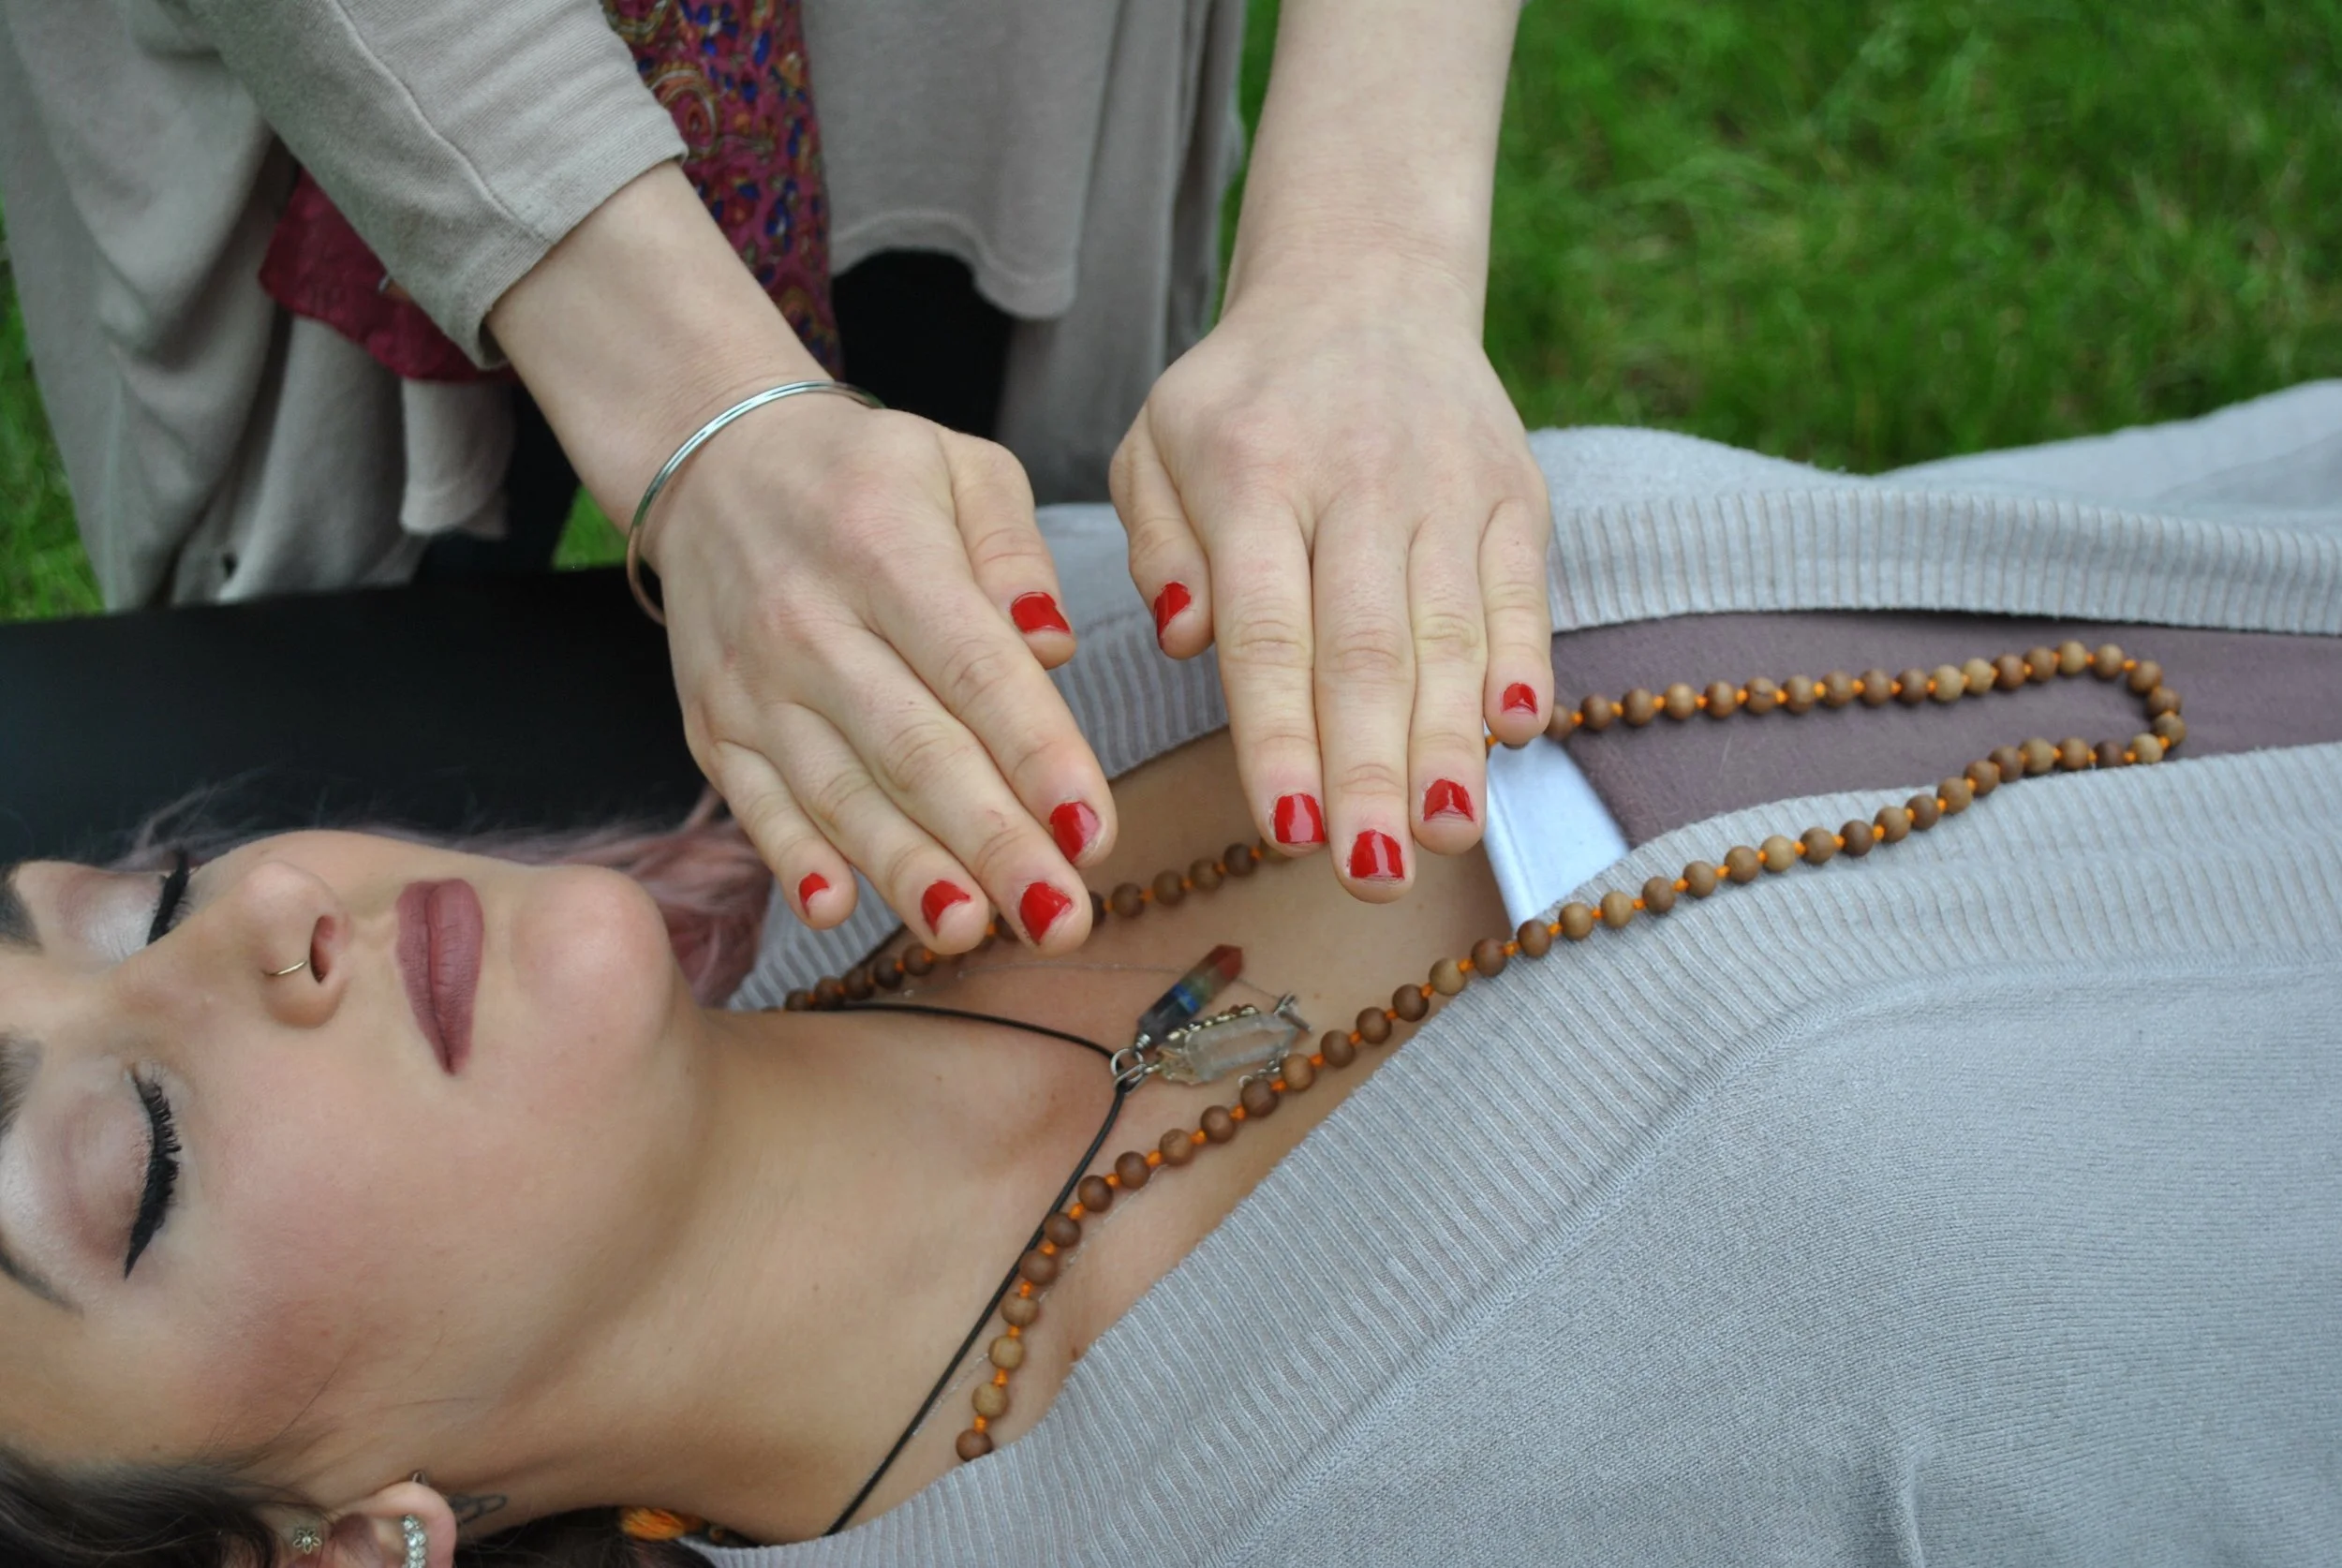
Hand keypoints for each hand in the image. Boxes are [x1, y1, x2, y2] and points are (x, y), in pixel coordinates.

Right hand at [488, 167, 1109, 953]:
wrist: (712, 465)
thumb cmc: (868, 477)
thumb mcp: (962, 469)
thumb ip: (1016, 553)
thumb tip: (1054, 646)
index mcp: (888, 550)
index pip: (976, 669)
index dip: (1037, 756)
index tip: (1095, 832)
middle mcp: (812, 622)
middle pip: (914, 749)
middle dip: (992, 842)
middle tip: (1061, 917)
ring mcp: (754, 684)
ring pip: (840, 792)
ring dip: (907, 870)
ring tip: (974, 931)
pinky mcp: (712, 728)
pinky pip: (754, 806)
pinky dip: (793, 861)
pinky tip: (838, 913)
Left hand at [1111, 273, 1551, 900]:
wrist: (1365, 285)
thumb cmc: (1243, 401)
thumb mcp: (1157, 444)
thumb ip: (1157, 544)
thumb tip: (1182, 641)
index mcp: (1252, 474)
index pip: (1268, 630)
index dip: (1281, 737)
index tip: (1289, 831)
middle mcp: (1358, 480)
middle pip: (1365, 649)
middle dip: (1370, 770)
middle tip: (1370, 875)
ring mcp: (1446, 485)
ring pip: (1450, 632)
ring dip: (1449, 743)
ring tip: (1444, 836)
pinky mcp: (1514, 491)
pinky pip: (1522, 590)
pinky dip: (1522, 663)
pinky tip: (1514, 736)